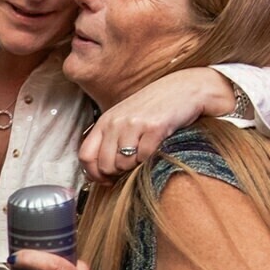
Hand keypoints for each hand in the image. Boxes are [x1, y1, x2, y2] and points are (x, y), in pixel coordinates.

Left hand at [77, 67, 230, 181]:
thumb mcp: (124, 119)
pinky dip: (150, 159)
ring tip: (144, 153)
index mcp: (105, 121)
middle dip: (117, 173)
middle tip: (130, 167)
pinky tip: (156, 147)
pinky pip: (144, 157)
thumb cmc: (154, 108)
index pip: (85, 155)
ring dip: (135, 166)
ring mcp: (134, 124)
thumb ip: (110, 139)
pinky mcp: (154, 128)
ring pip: (124, 164)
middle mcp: (115, 122)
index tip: (105, 180)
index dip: (93, 174)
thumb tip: (99, 172)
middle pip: (105, 165)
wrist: (184, 89)